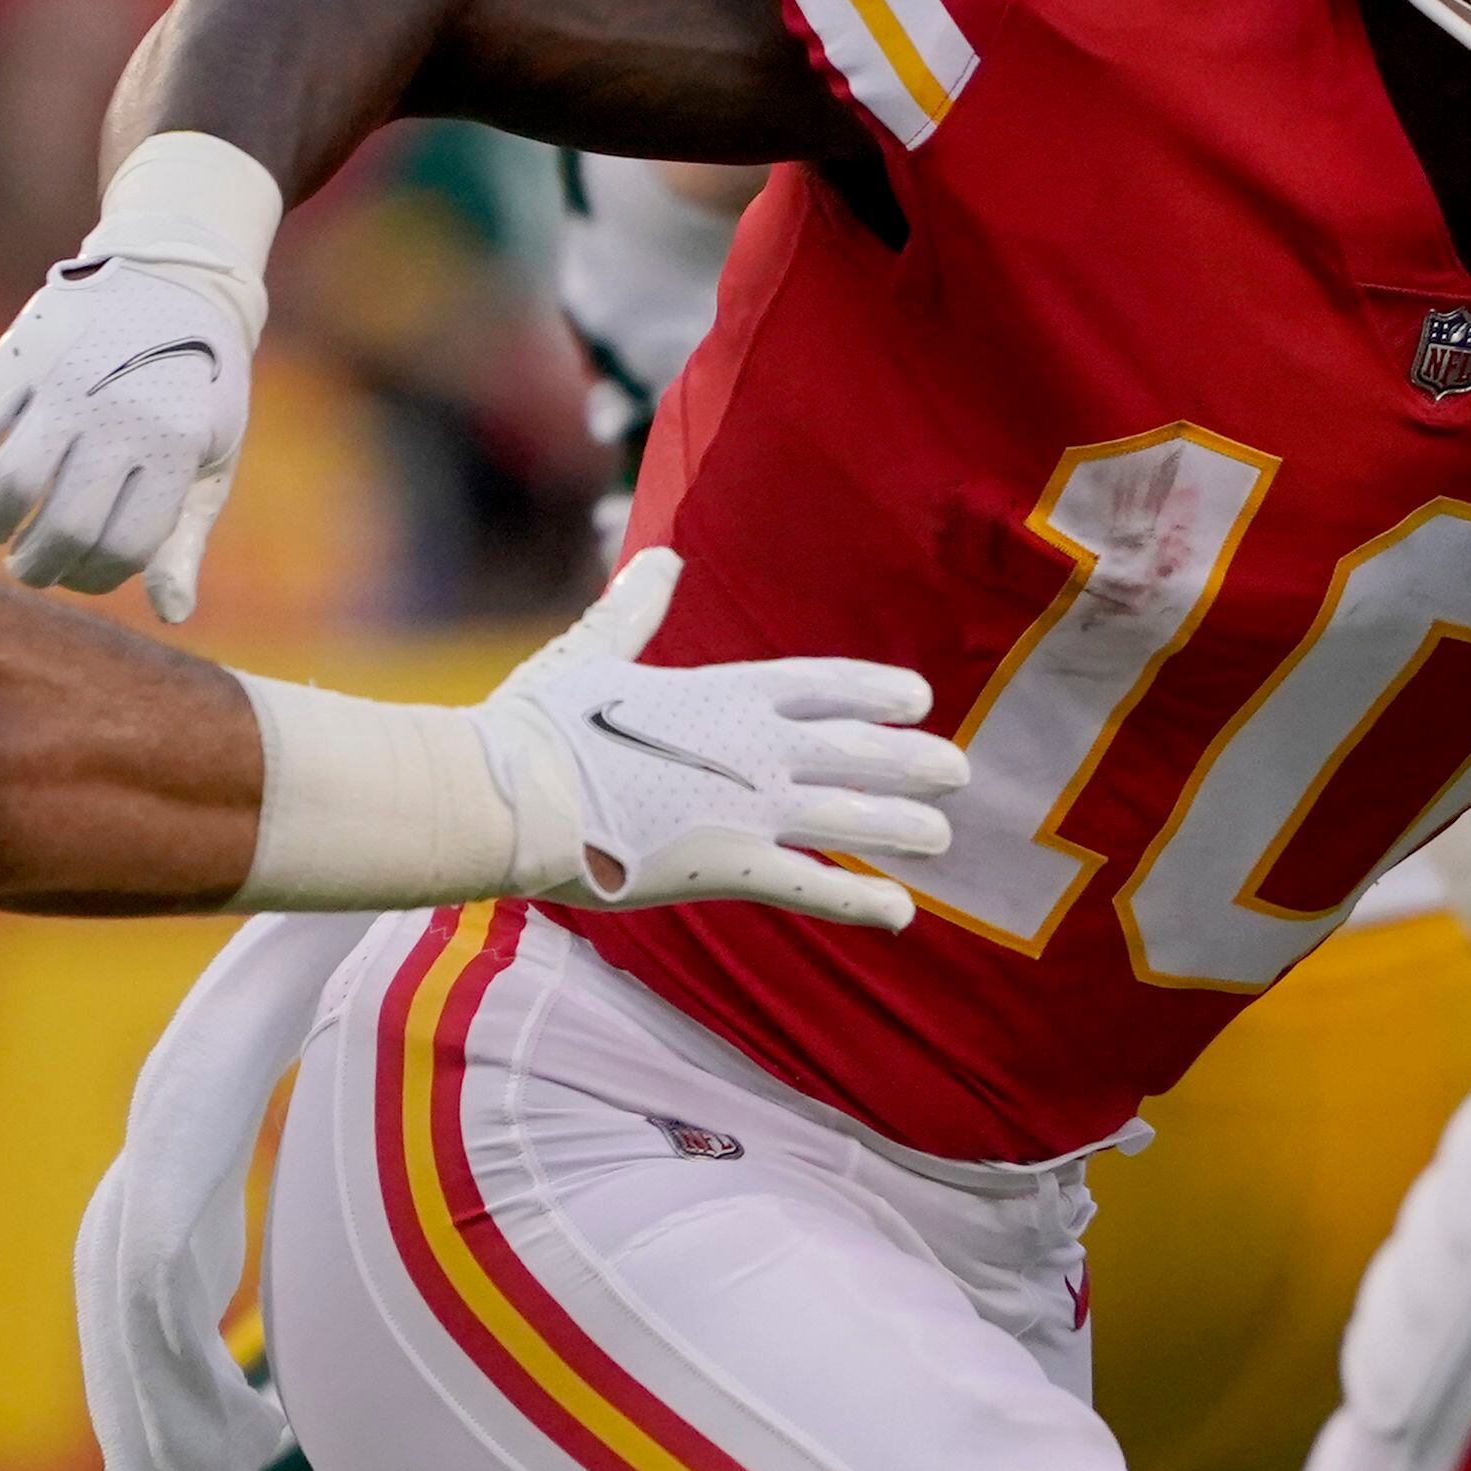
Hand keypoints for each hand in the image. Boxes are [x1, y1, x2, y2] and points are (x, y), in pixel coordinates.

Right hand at [0, 250, 258, 618]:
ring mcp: (70, 381)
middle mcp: (123, 416)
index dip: (92, 578)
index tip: (76, 574)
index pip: (124, 548)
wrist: (176, 279)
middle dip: (36, 565)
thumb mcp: (211, 456)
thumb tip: (171, 613)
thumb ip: (185, 534)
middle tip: (27, 563)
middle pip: (63, 528)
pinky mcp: (25, 349)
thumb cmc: (195, 385)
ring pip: (9, 484)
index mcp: (179, 447)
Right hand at [480, 552, 963, 927]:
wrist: (512, 793)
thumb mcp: (593, 651)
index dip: (874, 691)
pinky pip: (810, 886)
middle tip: (958, 770)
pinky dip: (859, 901)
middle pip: (855, 751)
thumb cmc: (540, 722)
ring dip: (902, 827)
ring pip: (849, 817)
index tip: (917, 697)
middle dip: (911, 760)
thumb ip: (636, 609)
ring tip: (944, 836)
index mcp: (723, 692)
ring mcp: (747, 807)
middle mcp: (752, 747)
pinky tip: (901, 913)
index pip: (822, 685)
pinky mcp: (727, 867)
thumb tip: (660, 557)